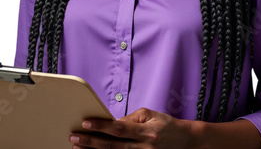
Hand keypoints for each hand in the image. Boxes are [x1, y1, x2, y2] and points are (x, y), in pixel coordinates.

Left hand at [69, 107, 196, 148]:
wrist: (186, 143)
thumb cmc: (166, 125)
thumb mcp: (150, 115)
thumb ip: (130, 119)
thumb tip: (110, 123)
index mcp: (146, 132)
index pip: (119, 129)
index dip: (101, 126)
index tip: (85, 123)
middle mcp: (144, 148)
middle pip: (113, 147)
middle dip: (91, 142)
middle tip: (73, 138)